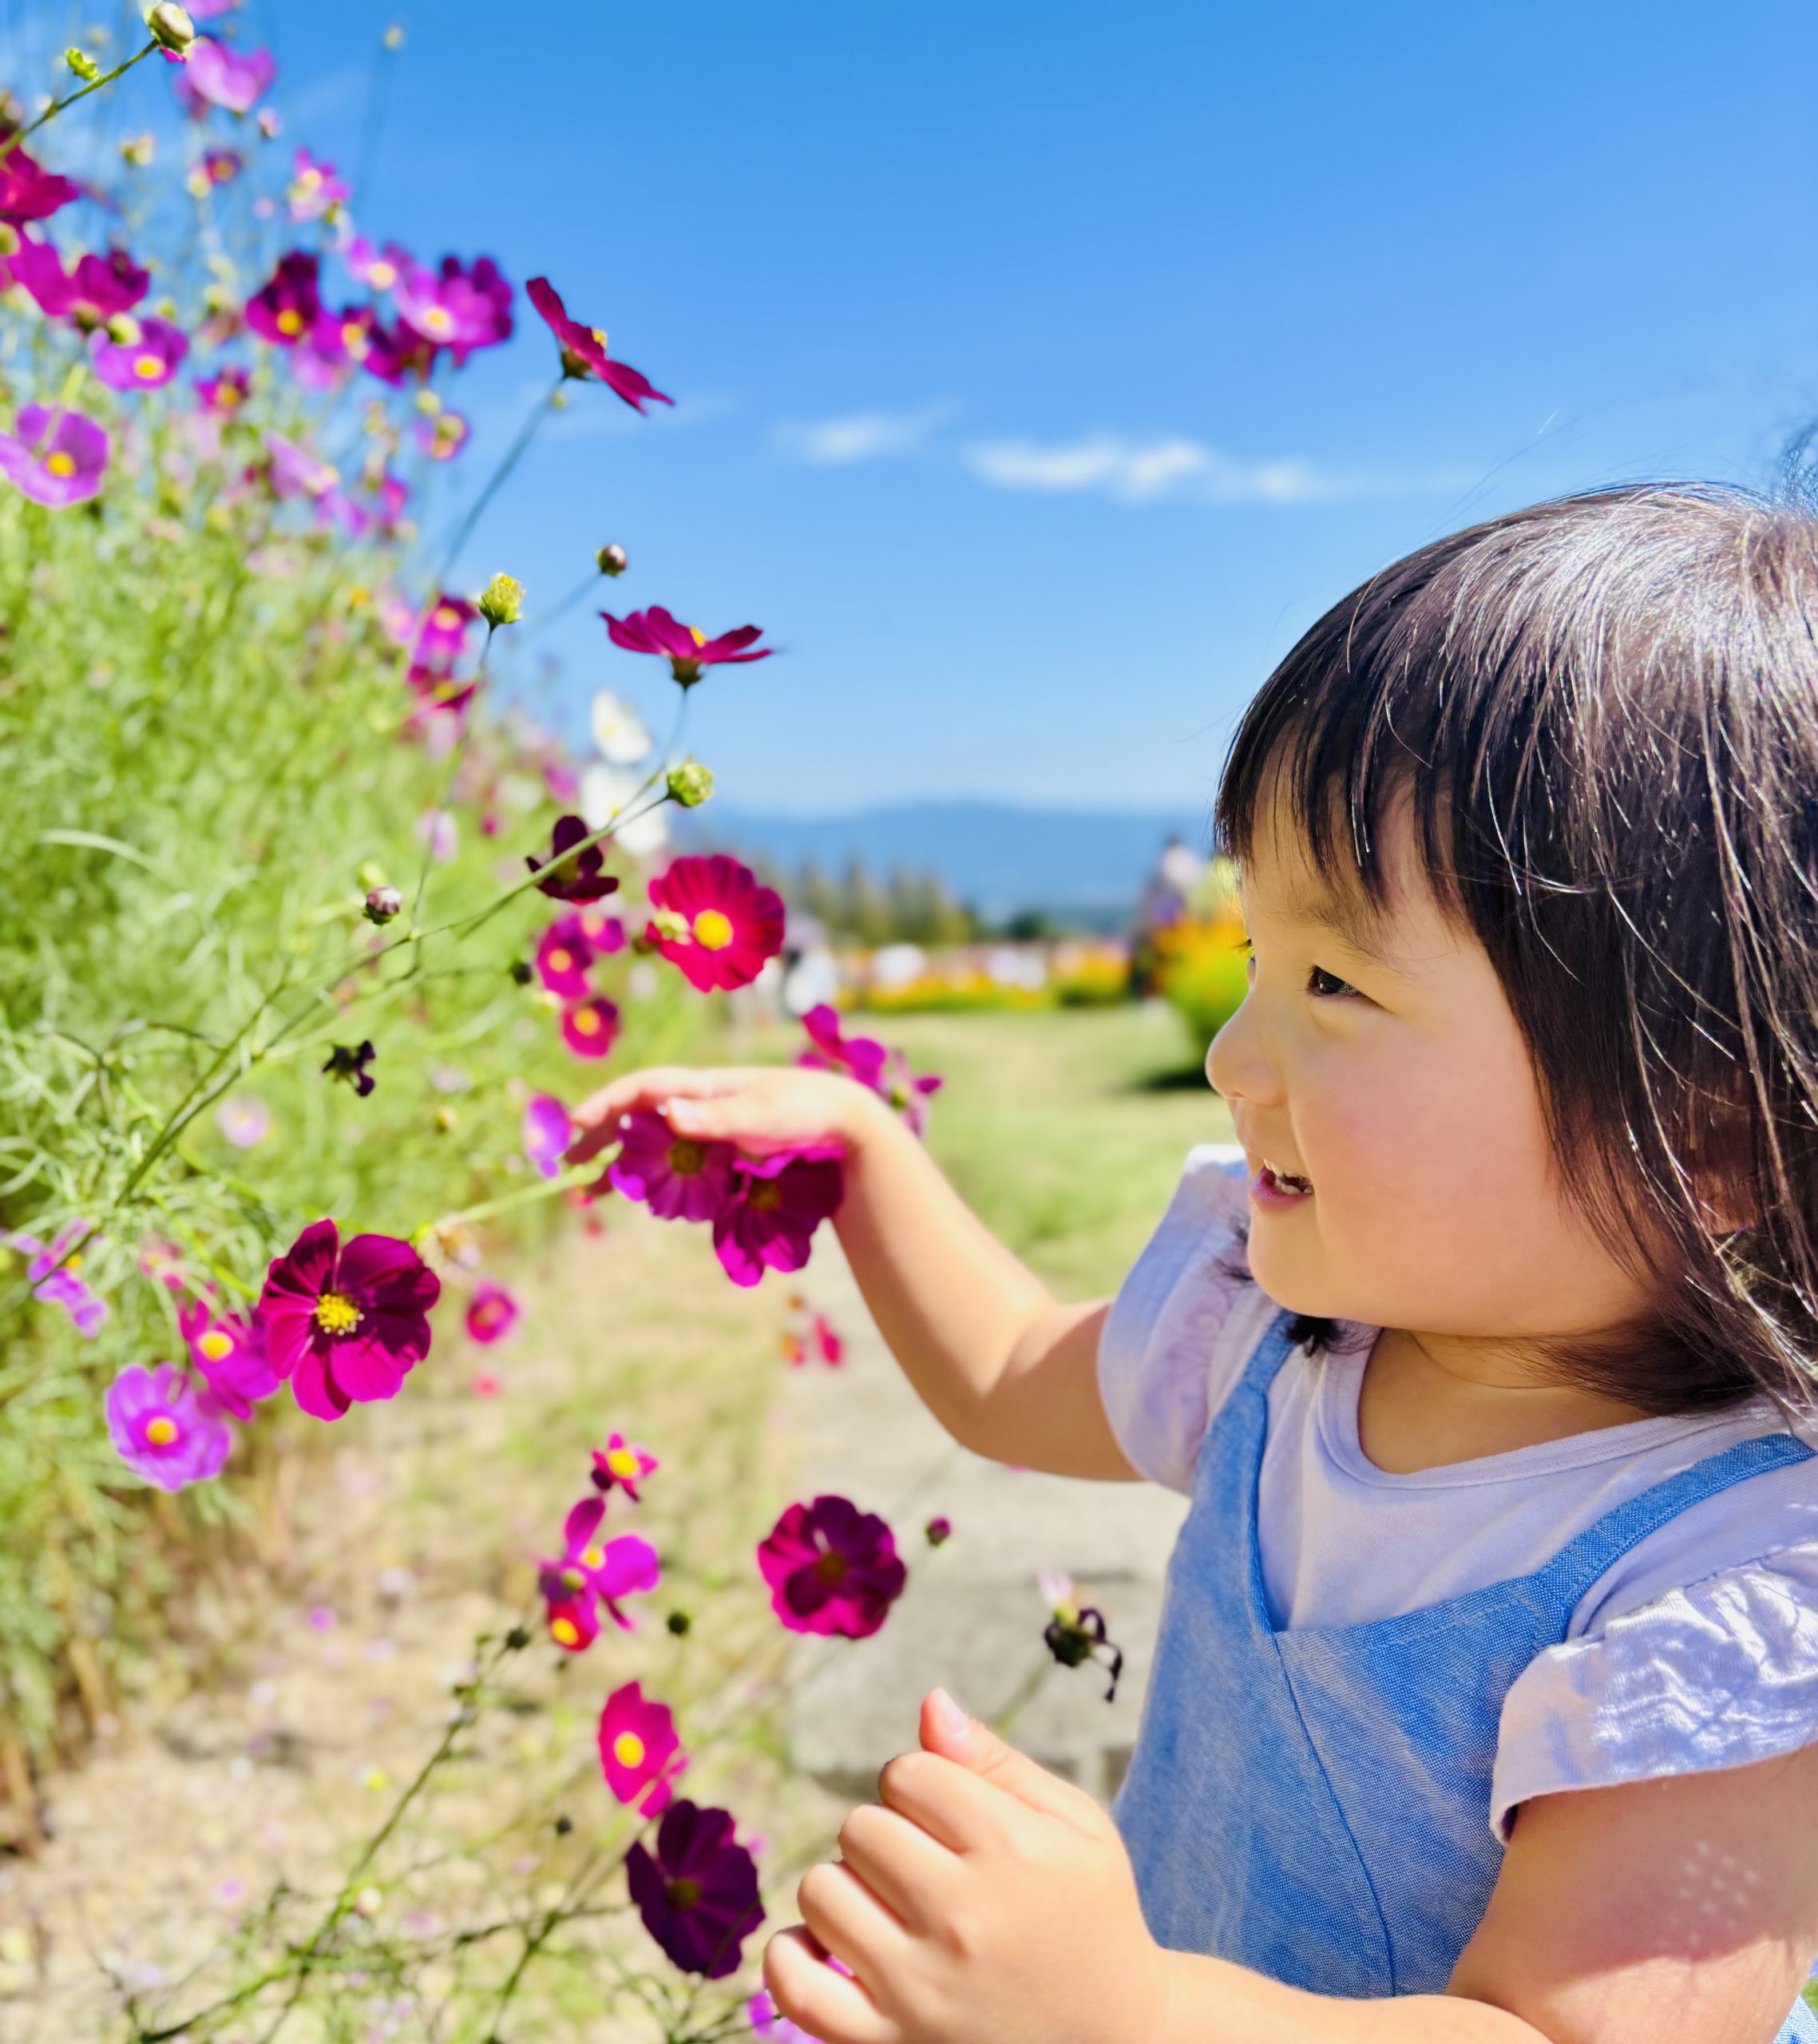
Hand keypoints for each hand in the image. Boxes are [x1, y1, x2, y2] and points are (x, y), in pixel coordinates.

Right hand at [564, 1063, 889, 1167]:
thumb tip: (668, 1113)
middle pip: (637, 1115)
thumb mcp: (763, 1115)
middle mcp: (700, 1104)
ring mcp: (709, 1128)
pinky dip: (651, 1178)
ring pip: (651, 1143)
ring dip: (620, 1162)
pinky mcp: (722, 1152)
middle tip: (566, 1162)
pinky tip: (635, 1196)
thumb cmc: (806, 1111)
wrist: (844, 1124)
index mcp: (705, 1085)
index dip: (608, 1104)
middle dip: (601, 1135)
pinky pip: (676, 1163)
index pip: (644, 1088)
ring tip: (588, 1190)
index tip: (578, 1125)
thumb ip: (717, 1118)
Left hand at [764, 1690, 1173, 2043]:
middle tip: (929, 1867)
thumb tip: (930, 1703)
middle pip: (861, 1826)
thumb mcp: (1074, 1826)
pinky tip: (829, 1945)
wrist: (1117, 2039)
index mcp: (1013, 1852)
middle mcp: (962, 1919)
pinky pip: (796, 1985)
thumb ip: (996, 1762)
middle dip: (890, 1833)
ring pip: (822, 1890)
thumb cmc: (1090, 1913)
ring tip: (894, 1909)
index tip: (951, 1818)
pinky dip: (792, 1957)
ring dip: (849, 1888)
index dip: (924, 1783)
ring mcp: (919, 1989)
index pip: (909, 1772)